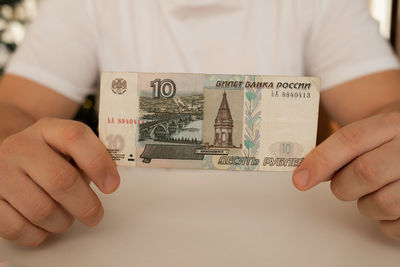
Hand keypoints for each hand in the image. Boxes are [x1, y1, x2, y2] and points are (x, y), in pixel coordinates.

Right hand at [0, 118, 119, 245]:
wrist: (10, 156)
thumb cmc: (49, 156)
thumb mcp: (70, 147)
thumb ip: (92, 157)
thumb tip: (109, 180)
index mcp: (47, 129)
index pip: (76, 138)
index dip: (99, 163)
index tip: (112, 186)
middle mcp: (20, 147)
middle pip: (61, 180)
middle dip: (86, 205)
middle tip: (95, 215)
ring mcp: (0, 173)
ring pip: (42, 210)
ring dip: (62, 221)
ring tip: (66, 216)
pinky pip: (17, 228)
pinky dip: (38, 234)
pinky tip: (44, 225)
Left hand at [292, 112, 399, 239]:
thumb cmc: (384, 144)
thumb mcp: (366, 135)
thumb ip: (338, 151)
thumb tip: (306, 175)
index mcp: (391, 125)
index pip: (351, 140)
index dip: (321, 161)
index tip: (300, 180)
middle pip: (366, 172)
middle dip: (344, 186)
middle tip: (343, 186)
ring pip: (383, 203)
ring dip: (366, 205)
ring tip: (372, 192)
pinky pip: (396, 226)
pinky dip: (384, 222)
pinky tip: (389, 203)